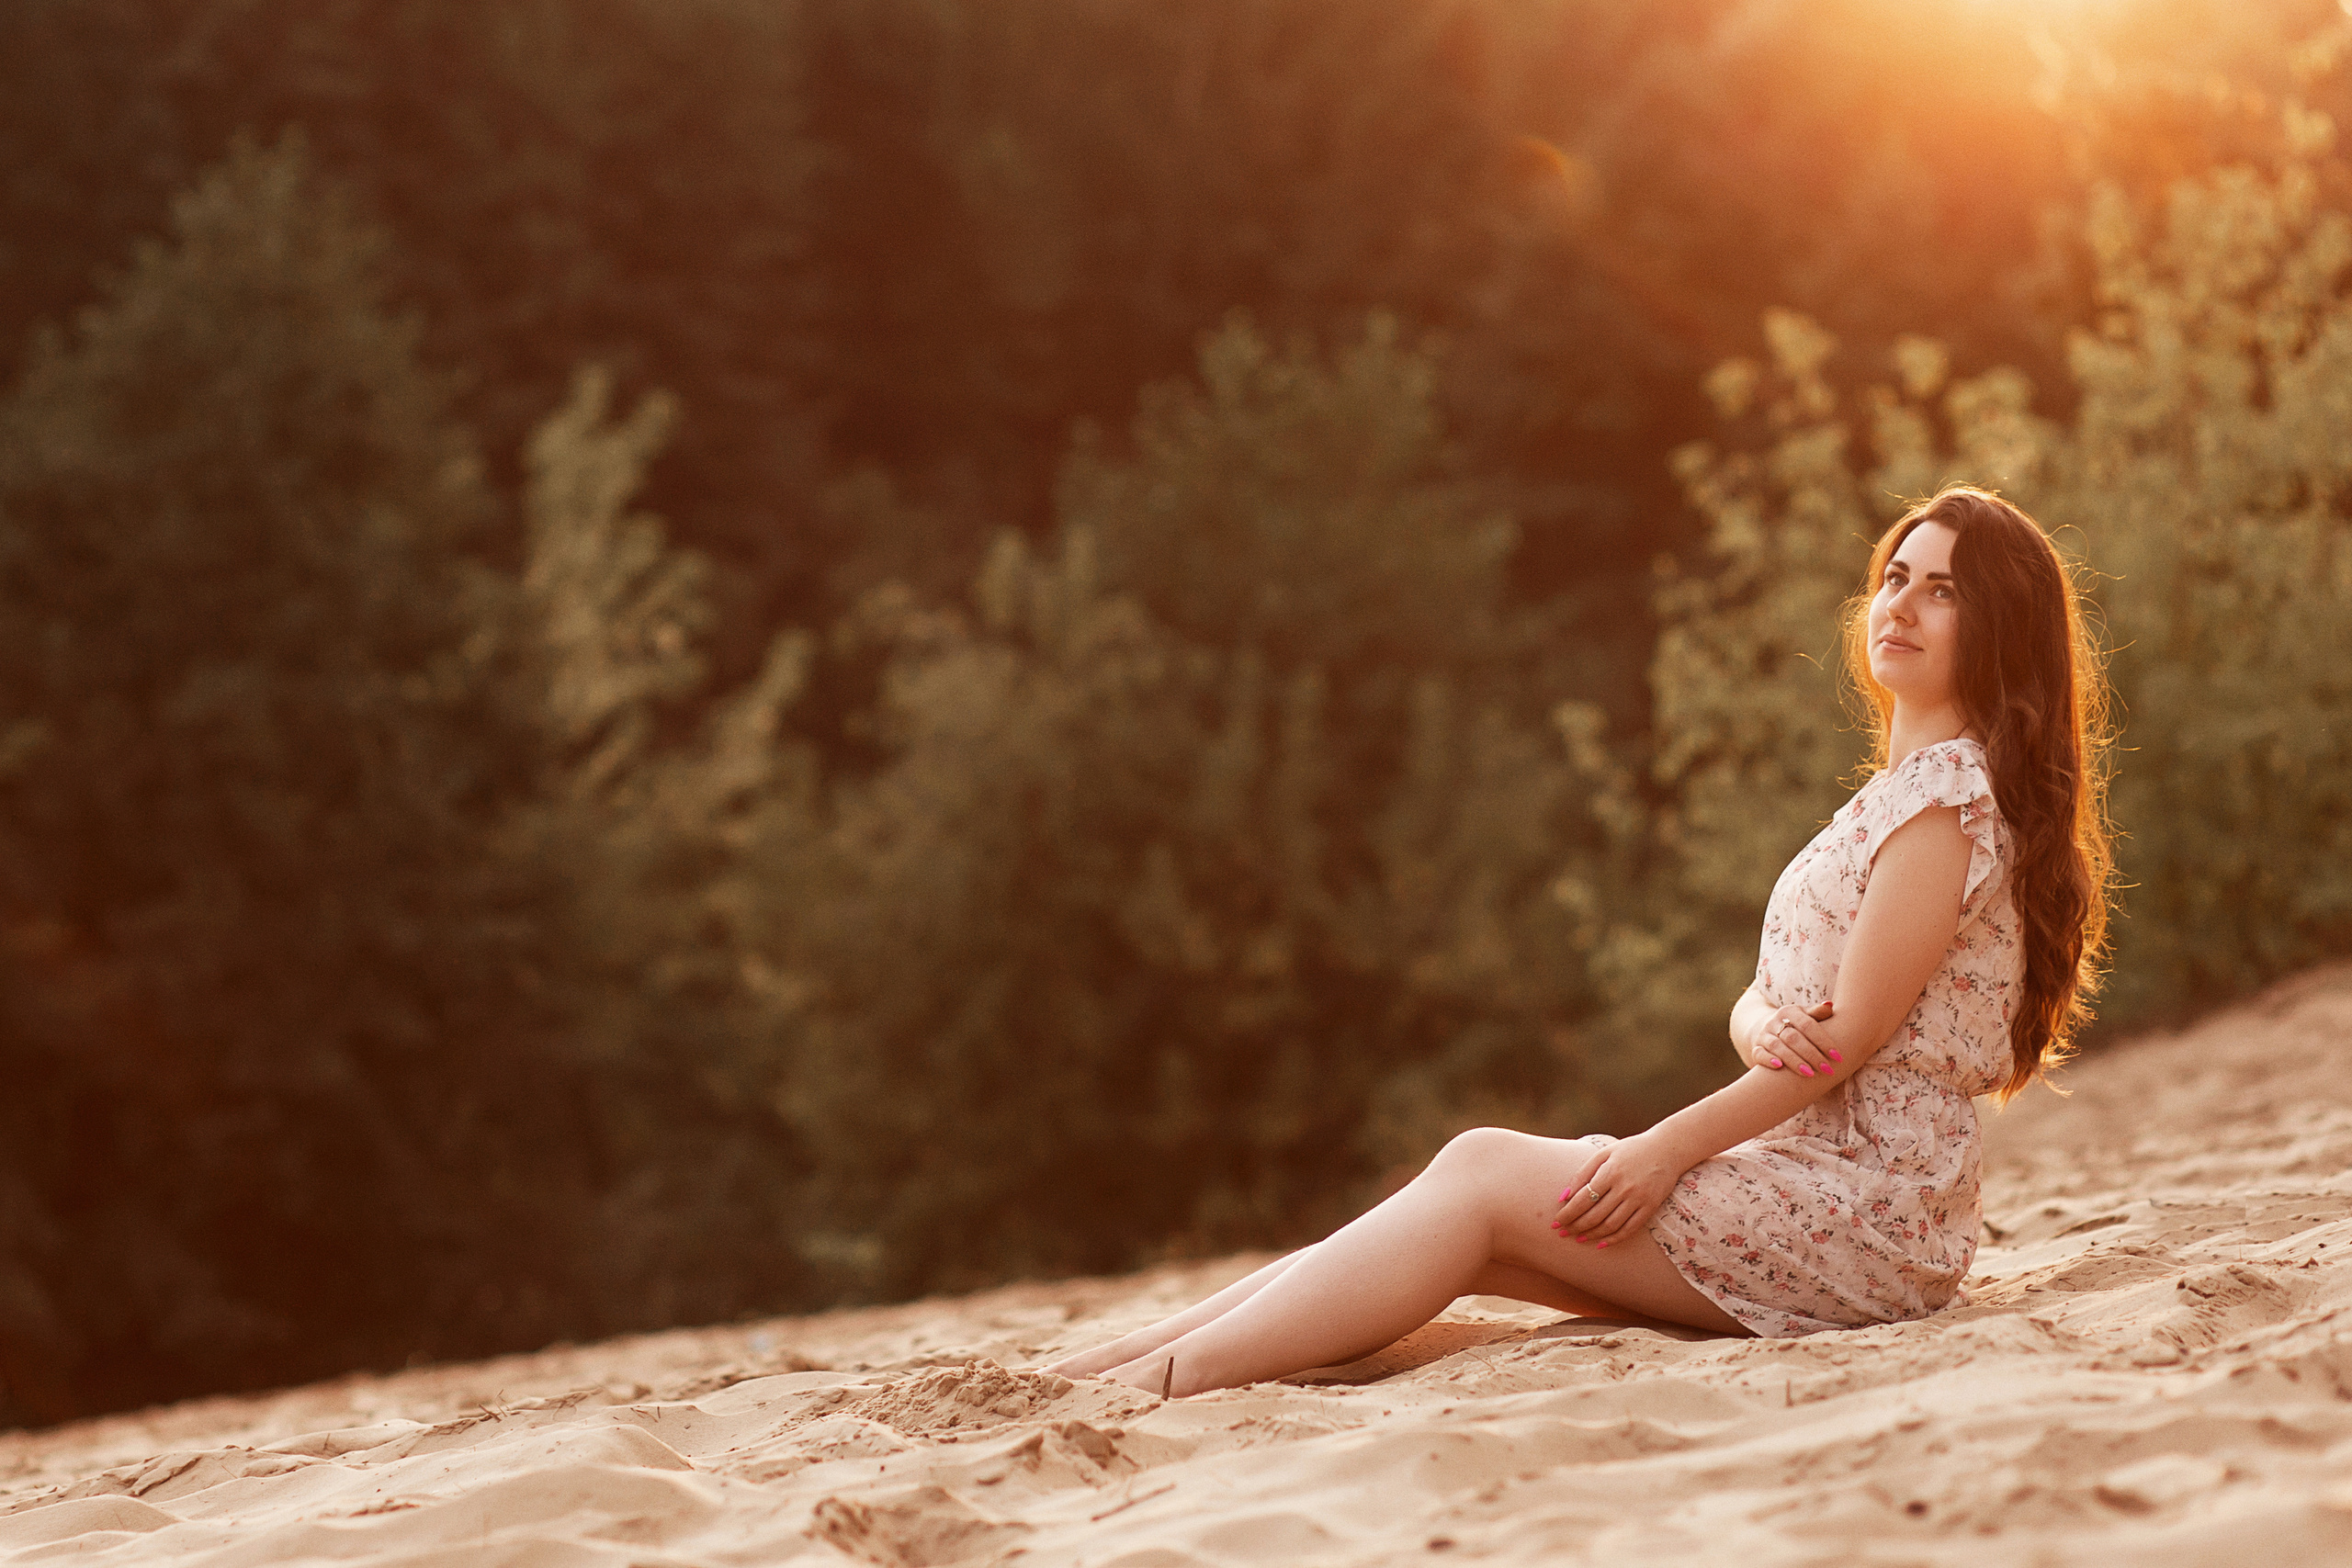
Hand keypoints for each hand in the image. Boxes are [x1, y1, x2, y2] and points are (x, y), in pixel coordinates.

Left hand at [1550, 1133, 1683, 1247]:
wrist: (1667, 1149)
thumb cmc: (1631, 1149)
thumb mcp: (1604, 1153)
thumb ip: (1583, 1173)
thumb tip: (1563, 1196)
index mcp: (1610, 1172)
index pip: (1583, 1199)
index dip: (1568, 1213)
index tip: (1556, 1222)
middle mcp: (1624, 1187)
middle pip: (1595, 1215)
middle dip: (1575, 1226)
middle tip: (1563, 1233)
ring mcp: (1639, 1199)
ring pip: (1611, 1225)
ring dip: (1592, 1235)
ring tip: (1578, 1238)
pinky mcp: (1650, 1207)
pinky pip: (1630, 1229)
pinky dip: (1614, 1239)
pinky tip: (1601, 1243)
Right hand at [1748, 999, 1838, 1076]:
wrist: (1766, 1028)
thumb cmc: (1796, 1025)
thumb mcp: (1806, 1016)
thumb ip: (1818, 1013)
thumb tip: (1829, 1005)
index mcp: (1790, 1012)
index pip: (1808, 1025)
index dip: (1823, 1041)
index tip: (1837, 1056)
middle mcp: (1775, 1022)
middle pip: (1793, 1037)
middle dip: (1812, 1054)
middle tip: (1827, 1069)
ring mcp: (1764, 1035)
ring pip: (1777, 1047)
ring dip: (1794, 1061)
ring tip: (1810, 1074)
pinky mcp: (1756, 1048)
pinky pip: (1759, 1053)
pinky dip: (1768, 1060)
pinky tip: (1779, 1067)